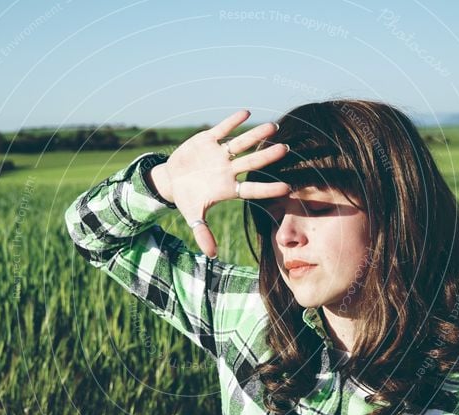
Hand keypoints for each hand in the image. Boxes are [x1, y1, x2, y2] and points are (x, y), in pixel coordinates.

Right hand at [148, 109, 290, 258]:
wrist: (171, 179)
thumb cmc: (187, 199)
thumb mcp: (193, 216)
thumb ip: (203, 234)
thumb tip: (212, 256)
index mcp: (229, 188)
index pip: (252, 189)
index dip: (268, 189)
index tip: (287, 188)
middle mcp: (229, 169)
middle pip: (252, 162)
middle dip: (267, 157)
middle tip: (286, 151)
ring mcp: (220, 154)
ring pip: (242, 143)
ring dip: (256, 135)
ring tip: (274, 127)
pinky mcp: (208, 140)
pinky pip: (223, 129)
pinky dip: (233, 122)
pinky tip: (247, 113)